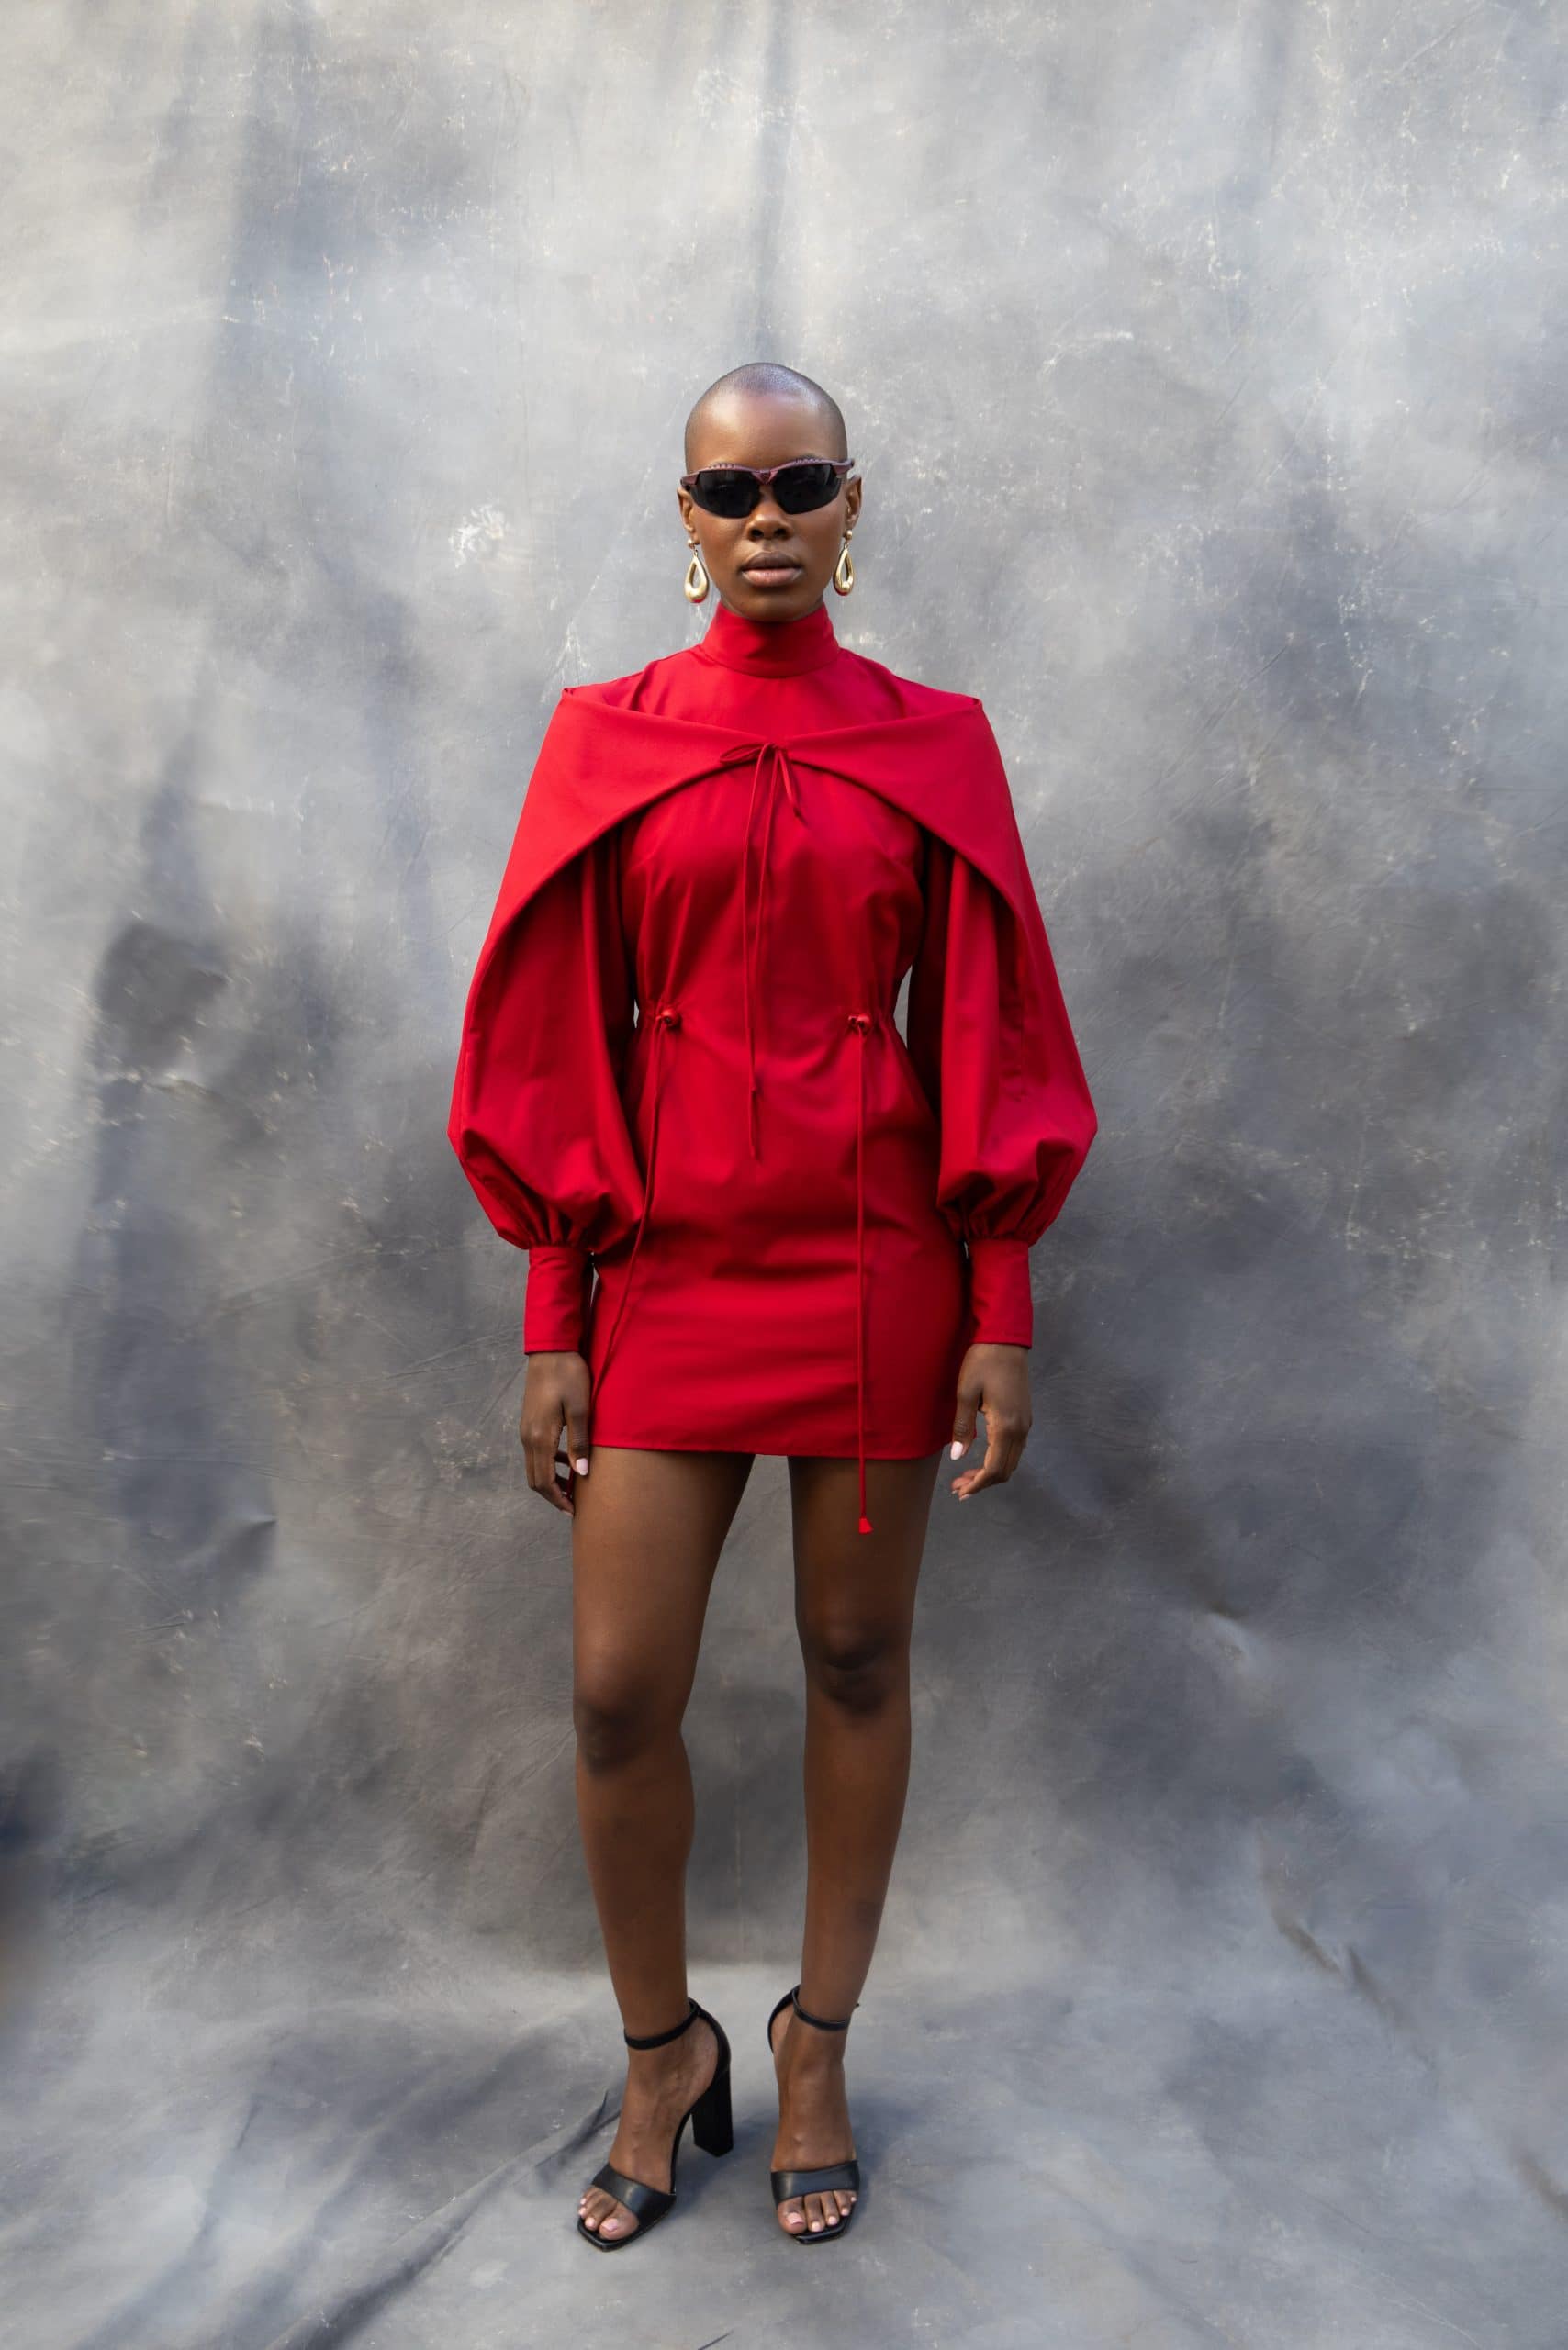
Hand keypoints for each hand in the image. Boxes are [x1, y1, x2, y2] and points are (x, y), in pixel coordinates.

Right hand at [519, 1351, 591, 1513]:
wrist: (551, 1349)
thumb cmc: (569, 1375)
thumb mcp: (580, 1409)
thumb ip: (580, 1443)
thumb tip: (582, 1475)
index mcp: (540, 1437)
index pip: (544, 1481)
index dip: (558, 1499)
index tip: (574, 1511)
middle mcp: (528, 1437)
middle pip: (535, 1479)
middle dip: (553, 1496)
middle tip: (574, 1506)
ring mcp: (526, 1430)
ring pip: (534, 1467)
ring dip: (551, 1481)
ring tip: (573, 1487)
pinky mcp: (530, 1422)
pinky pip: (536, 1453)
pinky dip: (549, 1464)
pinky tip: (568, 1461)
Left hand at [948, 1342, 1030, 1500]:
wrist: (1005, 1339)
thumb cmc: (982, 1362)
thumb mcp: (965, 1393)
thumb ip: (962, 1427)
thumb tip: (958, 1457)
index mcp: (1005, 1426)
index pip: (994, 1469)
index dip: (977, 1485)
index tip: (960, 1492)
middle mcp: (1021, 1429)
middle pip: (1005, 1470)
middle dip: (982, 1483)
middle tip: (958, 1487)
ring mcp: (1026, 1423)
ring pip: (1011, 1461)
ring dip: (990, 1473)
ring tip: (965, 1476)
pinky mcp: (1025, 1416)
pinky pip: (1014, 1449)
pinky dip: (999, 1460)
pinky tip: (981, 1457)